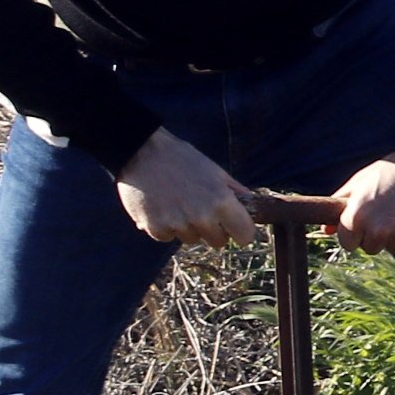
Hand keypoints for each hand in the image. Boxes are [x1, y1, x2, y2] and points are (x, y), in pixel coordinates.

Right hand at [115, 129, 256, 247]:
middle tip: (200, 208)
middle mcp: (202, 217)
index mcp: (222, 201)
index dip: (240, 231)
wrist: (141, 152)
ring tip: (177, 202)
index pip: (245, 236)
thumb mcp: (214, 170)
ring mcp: (178, 225)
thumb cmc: (180, 158)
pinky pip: (168, 237)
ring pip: (192, 239)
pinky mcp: (156, 229)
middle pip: (218, 242)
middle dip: (213, 230)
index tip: (233, 225)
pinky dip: (166, 227)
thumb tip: (253, 205)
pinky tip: (161, 206)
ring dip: (188, 227)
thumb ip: (235, 191)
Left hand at [336, 151, 394, 257]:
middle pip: (371, 248)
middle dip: (377, 235)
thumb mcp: (361, 181)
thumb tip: (325, 230)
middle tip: (389, 213)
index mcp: (358, 216)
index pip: (347, 243)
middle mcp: (378, 230)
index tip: (364, 222)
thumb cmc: (392, 170)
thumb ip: (340, 204)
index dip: (355, 232)